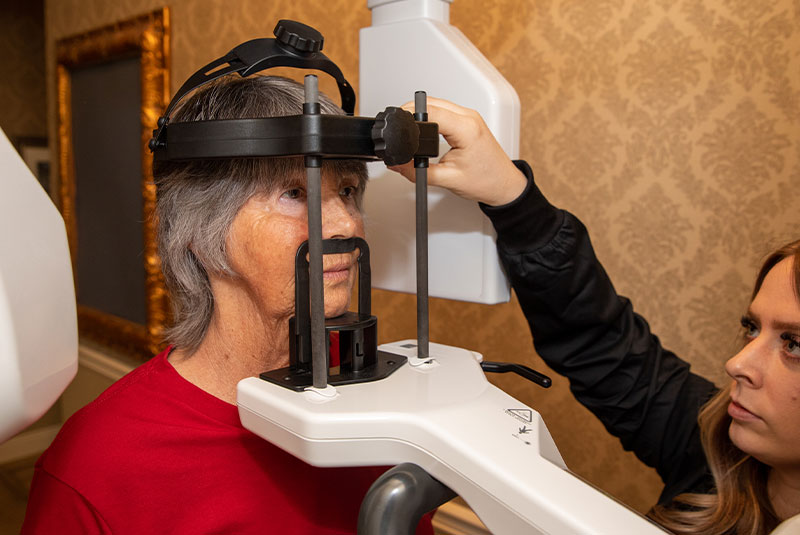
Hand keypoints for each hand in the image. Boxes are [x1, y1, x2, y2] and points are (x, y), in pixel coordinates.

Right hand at [388, 97, 525, 206]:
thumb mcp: (447, 179)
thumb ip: (417, 172)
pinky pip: (446, 110)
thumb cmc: (486, 181)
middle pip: (432, 103)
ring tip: (411, 129)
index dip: (410, 115)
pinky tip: (426, 127)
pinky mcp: (469, 120)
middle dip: (412, 113)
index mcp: (466, 129)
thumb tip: (397, 164)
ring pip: (438, 103)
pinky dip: (433, 116)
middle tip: (401, 129)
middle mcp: (469, 118)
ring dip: (423, 113)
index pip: (431, 112)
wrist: (504, 185)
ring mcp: (470, 117)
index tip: (398, 125)